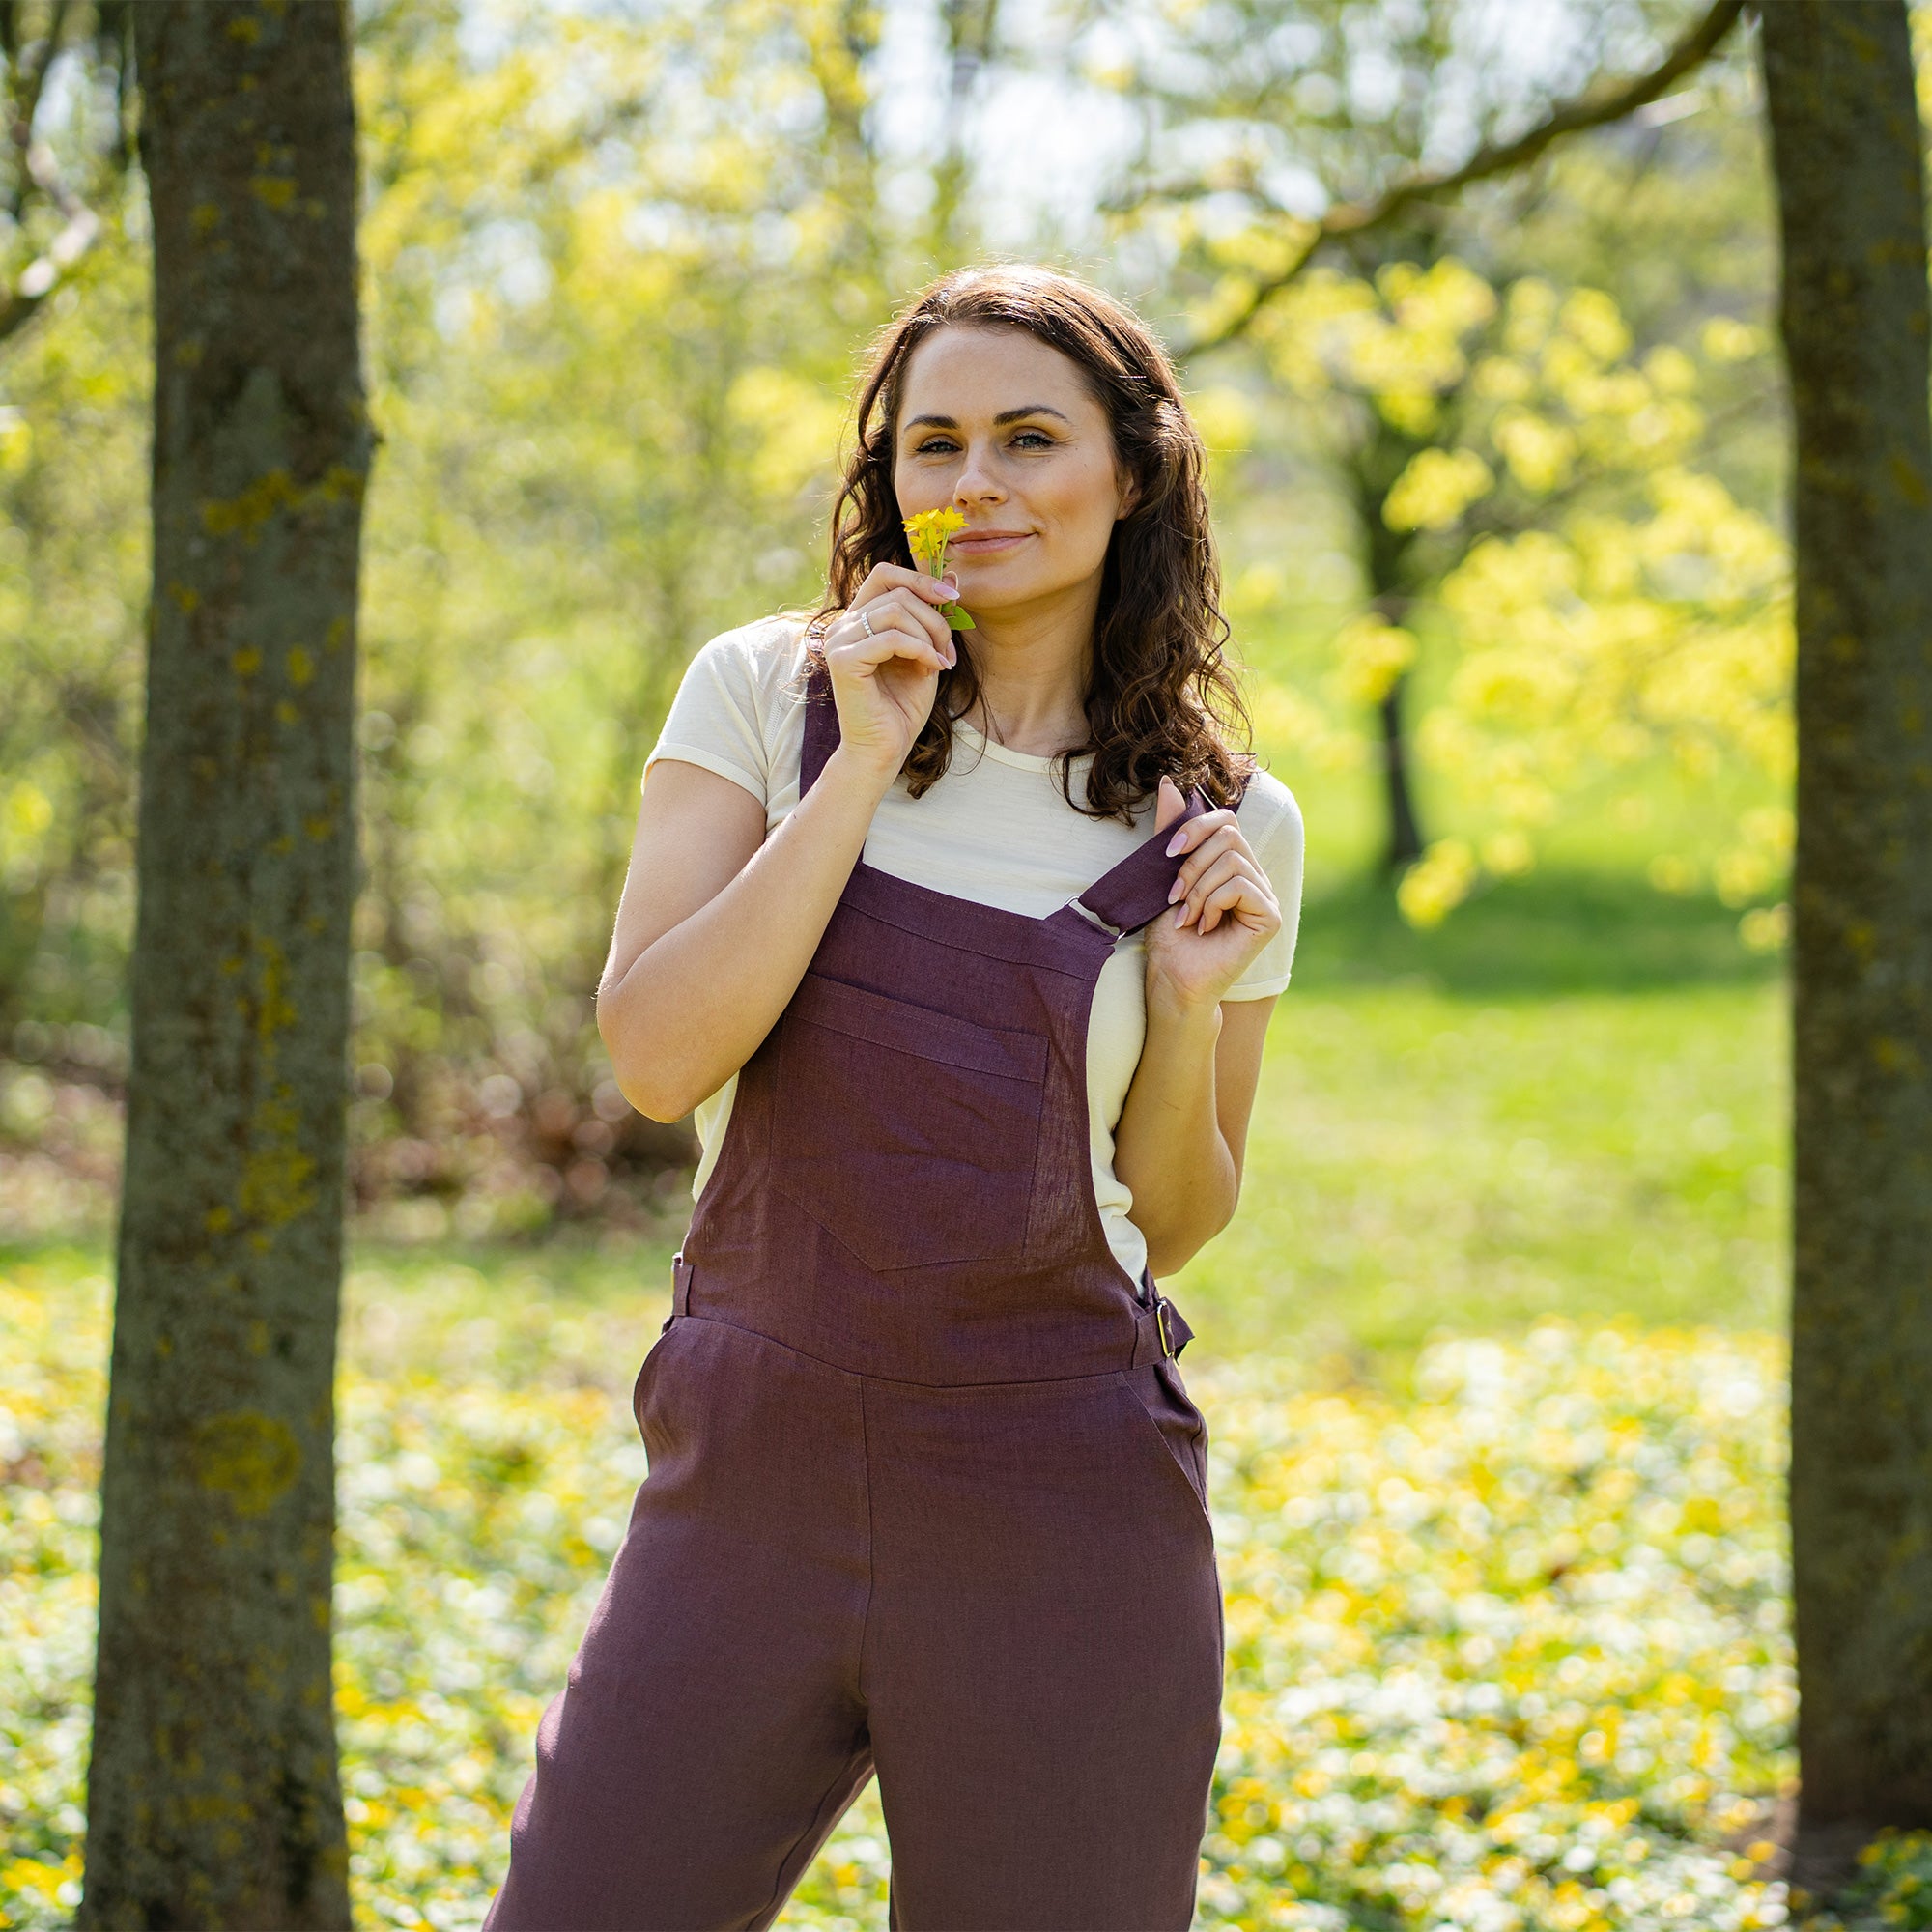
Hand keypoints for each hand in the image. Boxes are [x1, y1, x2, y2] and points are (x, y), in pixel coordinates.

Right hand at [819, 563, 959, 787]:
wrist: (883, 750)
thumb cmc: (901, 707)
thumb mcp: (925, 653)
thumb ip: (933, 616)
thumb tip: (953, 576)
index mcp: (858, 620)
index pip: (884, 575)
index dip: (920, 578)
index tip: (951, 597)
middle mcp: (843, 625)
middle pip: (898, 593)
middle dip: (934, 619)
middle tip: (949, 651)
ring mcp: (838, 641)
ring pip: (896, 611)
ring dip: (929, 635)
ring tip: (941, 663)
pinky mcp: (843, 661)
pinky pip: (891, 638)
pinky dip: (920, 650)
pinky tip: (932, 669)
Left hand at [1143, 775, 1280, 1017]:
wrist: (1172, 979)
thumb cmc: (1168, 934)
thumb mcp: (1164, 875)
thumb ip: (1171, 832)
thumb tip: (1169, 783)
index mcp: (1232, 864)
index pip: (1225, 820)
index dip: (1195, 827)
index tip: (1166, 854)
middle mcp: (1254, 876)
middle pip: (1229, 834)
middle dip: (1192, 864)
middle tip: (1174, 896)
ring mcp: (1266, 895)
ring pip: (1232, 860)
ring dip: (1198, 889)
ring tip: (1188, 917)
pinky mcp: (1270, 916)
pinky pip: (1240, 884)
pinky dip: (1213, 903)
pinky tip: (1205, 927)